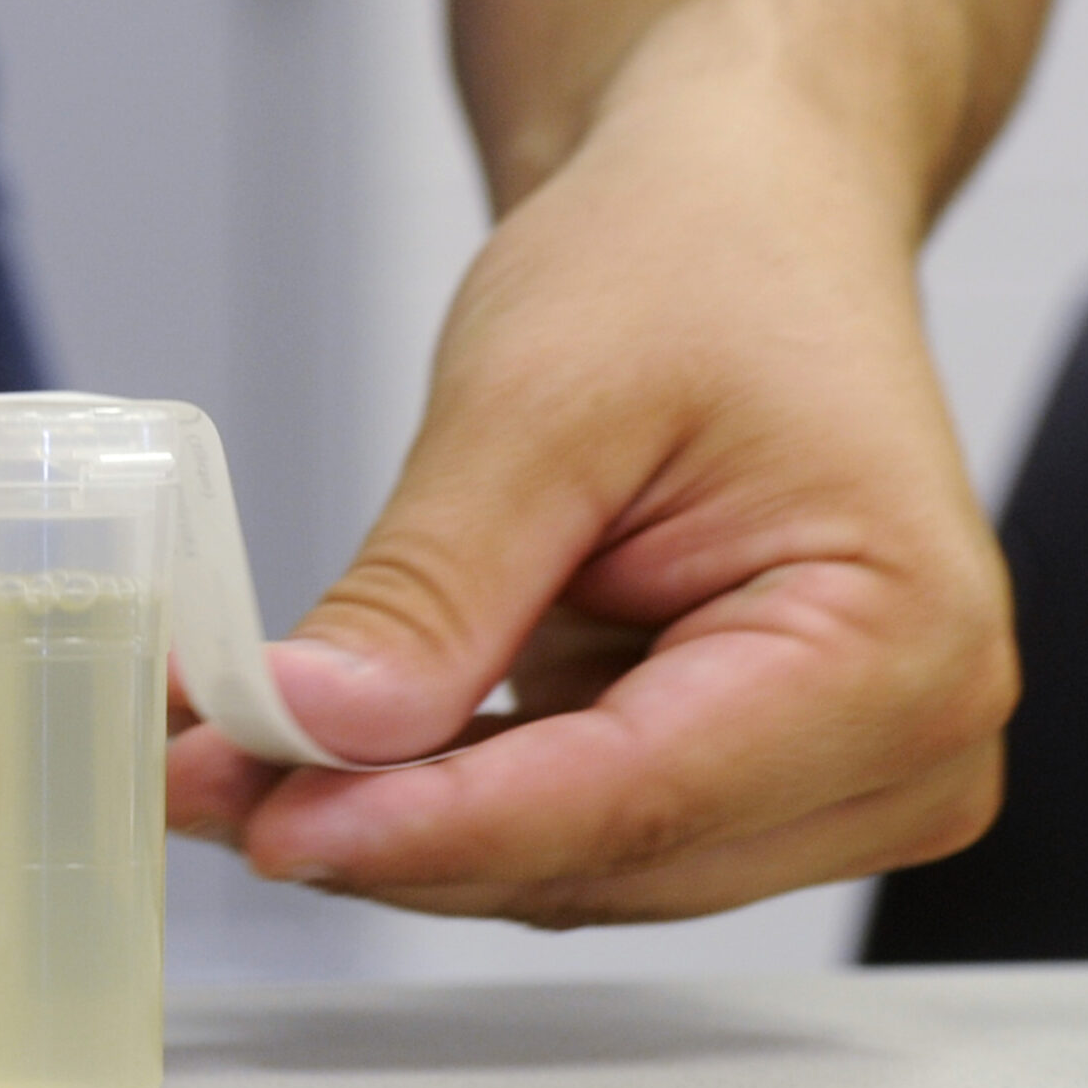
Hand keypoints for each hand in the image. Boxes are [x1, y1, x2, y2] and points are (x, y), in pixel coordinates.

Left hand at [168, 67, 1015, 924]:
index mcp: (898, 644)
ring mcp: (819, 780)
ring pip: (562, 867)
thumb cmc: (689, 263)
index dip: (430, 827)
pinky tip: (297, 751)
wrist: (736, 220)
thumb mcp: (537, 400)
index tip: (266, 822)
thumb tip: (312, 728)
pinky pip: (556, 829)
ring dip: (382, 822)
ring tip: (213, 754)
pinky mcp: (726, 776)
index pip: (635, 797)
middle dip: (380, 828)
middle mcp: (896, 745)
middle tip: (189, 778)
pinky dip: (422, 794)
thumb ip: (431, 590)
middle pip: (596, 856)